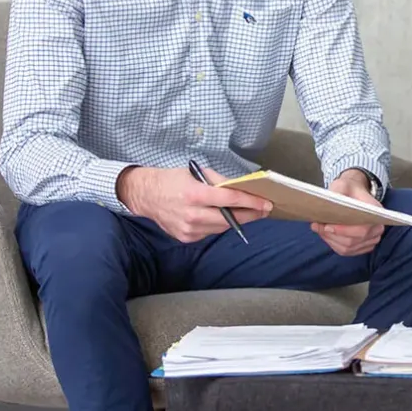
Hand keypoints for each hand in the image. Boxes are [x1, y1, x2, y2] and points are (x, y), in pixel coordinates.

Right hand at [116, 165, 272, 242]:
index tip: (265, 203)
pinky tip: (226, 218)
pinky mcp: (187, 237)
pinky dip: (220, 225)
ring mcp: (189, 229)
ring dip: (237, 221)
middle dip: (250, 214)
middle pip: (229, 218)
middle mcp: (192, 214)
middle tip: (264, 210)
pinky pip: (210, 232)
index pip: (230, 200)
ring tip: (250, 213)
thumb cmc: (172, 180)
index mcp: (195, 194)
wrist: (146, 196)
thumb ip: (219, 181)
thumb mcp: (196, 173)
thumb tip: (241, 187)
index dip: (251, 202)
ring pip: (222, 227)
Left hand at [312, 169, 384, 256]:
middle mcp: (377, 228)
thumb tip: (330, 203)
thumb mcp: (342, 185)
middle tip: (316, 226)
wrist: (355, 194)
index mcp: (376, 212)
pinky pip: (347, 251)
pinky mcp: (363, 246)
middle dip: (331, 236)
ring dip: (330, 240)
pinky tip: (326, 235)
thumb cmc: (349, 189)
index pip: (362, 230)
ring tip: (319, 229)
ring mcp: (372, 239)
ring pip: (348, 248)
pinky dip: (334, 244)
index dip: (343, 231)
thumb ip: (337, 192)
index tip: (327, 226)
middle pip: (352, 241)